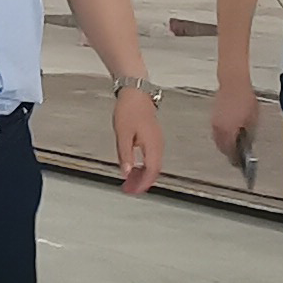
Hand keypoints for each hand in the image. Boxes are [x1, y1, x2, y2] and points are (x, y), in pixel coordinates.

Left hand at [112, 81, 164, 196]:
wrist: (135, 92)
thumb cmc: (129, 110)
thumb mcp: (123, 134)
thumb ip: (125, 155)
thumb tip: (126, 173)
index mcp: (153, 145)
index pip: (152, 171)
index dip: (143, 184)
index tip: (133, 191)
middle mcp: (159, 144)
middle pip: (154, 170)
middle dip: (142, 182)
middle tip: (129, 190)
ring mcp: (157, 141)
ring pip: (153, 164)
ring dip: (142, 174)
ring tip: (129, 181)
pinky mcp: (153, 137)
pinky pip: (151, 157)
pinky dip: (143, 165)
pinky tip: (133, 166)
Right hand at [210, 84, 258, 172]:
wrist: (234, 83)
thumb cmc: (245, 99)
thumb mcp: (253, 120)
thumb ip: (248, 135)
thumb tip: (247, 143)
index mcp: (229, 132)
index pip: (230, 153)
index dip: (236, 160)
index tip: (240, 164)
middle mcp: (219, 129)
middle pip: (222, 148)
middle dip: (230, 153)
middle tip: (237, 156)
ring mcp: (214, 123)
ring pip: (218, 140)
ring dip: (225, 144)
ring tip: (234, 144)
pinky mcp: (213, 117)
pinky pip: (217, 131)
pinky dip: (222, 135)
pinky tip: (230, 132)